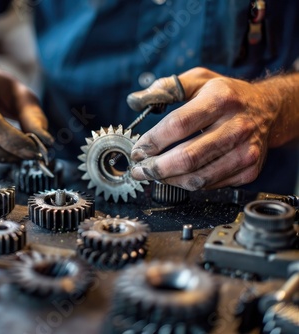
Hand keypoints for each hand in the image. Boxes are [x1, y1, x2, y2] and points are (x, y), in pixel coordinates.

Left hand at [129, 67, 277, 189]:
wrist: (269, 109)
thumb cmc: (227, 95)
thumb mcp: (199, 79)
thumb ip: (166, 87)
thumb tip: (135, 100)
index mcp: (221, 99)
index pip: (179, 125)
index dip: (153, 141)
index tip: (138, 150)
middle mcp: (236, 126)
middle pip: (187, 157)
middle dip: (156, 168)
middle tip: (139, 170)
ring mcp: (245, 152)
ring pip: (197, 178)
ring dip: (168, 180)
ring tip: (152, 175)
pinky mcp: (249, 170)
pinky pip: (210, 185)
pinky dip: (187, 183)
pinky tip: (175, 176)